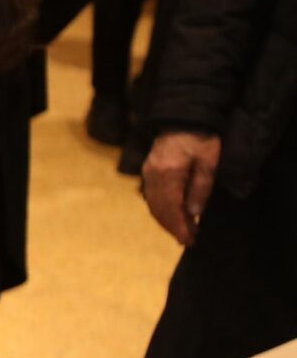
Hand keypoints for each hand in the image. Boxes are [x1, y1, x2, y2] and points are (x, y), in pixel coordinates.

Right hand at [141, 130, 222, 245]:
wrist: (182, 116)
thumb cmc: (200, 138)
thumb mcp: (208, 162)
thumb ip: (201, 188)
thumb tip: (194, 214)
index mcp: (169, 175)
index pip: (171, 209)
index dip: (179, 227)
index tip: (189, 241)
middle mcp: (153, 176)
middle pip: (159, 209)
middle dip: (173, 227)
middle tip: (188, 240)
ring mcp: (148, 173)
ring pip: (153, 204)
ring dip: (166, 220)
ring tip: (182, 230)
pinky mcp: (148, 170)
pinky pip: (151, 196)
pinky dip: (160, 209)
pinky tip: (172, 214)